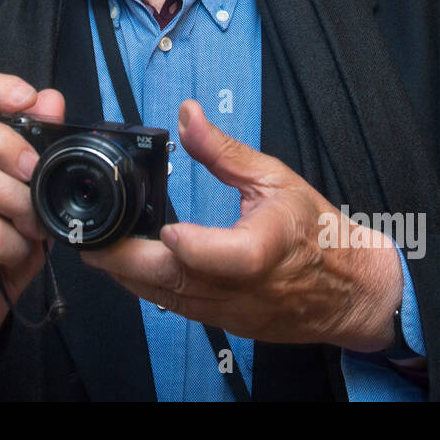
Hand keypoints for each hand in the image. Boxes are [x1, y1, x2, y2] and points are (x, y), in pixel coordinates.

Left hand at [81, 99, 402, 353]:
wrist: (348, 290)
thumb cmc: (317, 233)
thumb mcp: (276, 178)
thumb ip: (225, 151)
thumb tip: (188, 116)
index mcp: (266, 249)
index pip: (224, 257)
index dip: (189, 245)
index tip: (163, 226)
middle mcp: (245, 288)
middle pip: (177, 283)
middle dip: (126, 262)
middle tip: (91, 239)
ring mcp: (232, 311)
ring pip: (169, 301)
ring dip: (129, 277)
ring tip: (98, 250)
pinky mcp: (224, 323)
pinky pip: (177, 309)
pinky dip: (149, 289)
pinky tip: (129, 268)